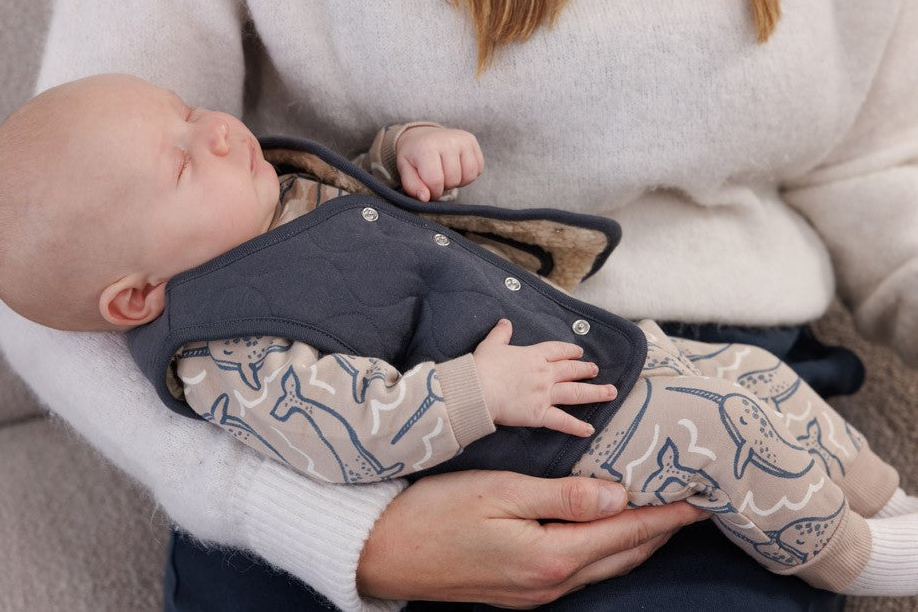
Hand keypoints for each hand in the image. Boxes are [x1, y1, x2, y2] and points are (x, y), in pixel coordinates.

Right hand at [357, 470, 707, 606]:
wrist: (384, 553)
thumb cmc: (437, 514)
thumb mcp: (501, 492)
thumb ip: (566, 497)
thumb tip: (621, 496)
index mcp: (551, 558)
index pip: (627, 531)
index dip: (667, 515)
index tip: (701, 500)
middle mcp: (550, 583)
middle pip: (624, 554)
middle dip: (661, 529)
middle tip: (691, 504)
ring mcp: (535, 593)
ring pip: (604, 566)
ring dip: (636, 540)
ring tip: (660, 515)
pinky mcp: (520, 592)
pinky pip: (581, 571)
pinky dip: (605, 550)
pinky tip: (606, 531)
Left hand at [395, 126, 483, 200]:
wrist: (422, 136)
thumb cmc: (413, 157)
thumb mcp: (405, 170)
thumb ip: (412, 186)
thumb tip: (425, 197)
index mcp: (427, 148)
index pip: (436, 181)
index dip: (433, 192)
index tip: (428, 188)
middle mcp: (447, 140)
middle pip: (454, 179)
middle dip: (445, 186)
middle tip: (437, 178)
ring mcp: (462, 139)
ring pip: (469, 176)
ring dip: (458, 181)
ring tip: (447, 174)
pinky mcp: (471, 140)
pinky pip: (478, 169)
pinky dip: (468, 174)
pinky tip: (457, 168)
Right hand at [473, 319, 616, 436]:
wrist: (478, 389)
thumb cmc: (482, 367)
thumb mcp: (491, 345)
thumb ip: (501, 334)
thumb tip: (505, 322)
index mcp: (533, 356)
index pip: (557, 351)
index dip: (570, 351)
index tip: (578, 353)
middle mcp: (544, 374)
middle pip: (571, 370)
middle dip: (586, 370)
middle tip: (596, 370)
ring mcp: (545, 394)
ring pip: (576, 393)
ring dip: (595, 393)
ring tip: (610, 392)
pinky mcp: (540, 414)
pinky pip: (563, 421)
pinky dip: (577, 427)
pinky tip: (590, 430)